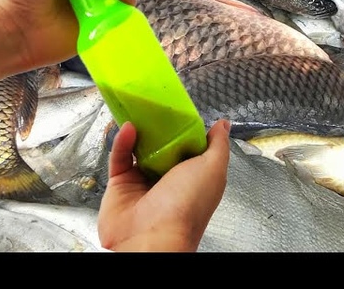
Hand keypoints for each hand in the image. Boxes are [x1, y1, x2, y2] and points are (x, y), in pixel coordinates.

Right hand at [98, 119, 230, 251]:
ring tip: (140, 109)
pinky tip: (128, 127)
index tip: (182, 107)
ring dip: (139, 129)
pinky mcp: (120, 183)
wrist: (150, 238)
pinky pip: (120, 157)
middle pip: (164, 145)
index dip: (187, 127)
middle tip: (157, 105)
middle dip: (160, 125)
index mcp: (195, 177)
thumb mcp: (214, 169)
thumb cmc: (186, 207)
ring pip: (139, 148)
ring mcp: (144, 181)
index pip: (192, 146)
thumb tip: (224, 125)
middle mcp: (170, 179)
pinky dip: (122, 141)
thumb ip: (219, 145)